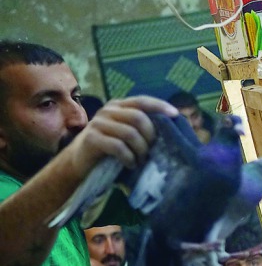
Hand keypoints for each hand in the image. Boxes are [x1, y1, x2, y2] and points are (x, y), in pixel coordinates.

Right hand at [61, 95, 176, 178]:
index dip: (159, 106)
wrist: (82, 162)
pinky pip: (118, 147)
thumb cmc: (112, 150)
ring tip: (141, 161)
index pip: (142, 101)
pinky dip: (129, 158)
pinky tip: (131, 164)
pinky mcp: (91, 139)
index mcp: (119, 107)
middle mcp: (108, 111)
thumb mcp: (129, 135)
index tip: (176, 115)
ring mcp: (98, 123)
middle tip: (151, 152)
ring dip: (141, 150)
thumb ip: (143, 128)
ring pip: (130, 133)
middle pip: (138, 118)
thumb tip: (173, 128)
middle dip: (150, 137)